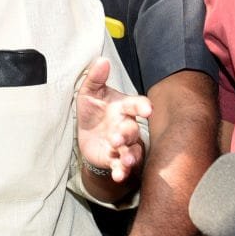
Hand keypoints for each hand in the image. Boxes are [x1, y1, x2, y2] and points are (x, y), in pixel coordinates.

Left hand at [77, 58, 151, 181]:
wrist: (87, 134)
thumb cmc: (93, 110)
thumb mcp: (89, 93)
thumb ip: (95, 78)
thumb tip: (101, 60)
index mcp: (123, 108)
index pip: (137, 105)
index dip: (143, 106)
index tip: (147, 109)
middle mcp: (127, 126)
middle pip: (132, 130)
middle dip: (127, 134)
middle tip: (117, 137)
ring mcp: (123, 145)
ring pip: (132, 150)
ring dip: (129, 155)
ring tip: (125, 160)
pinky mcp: (115, 160)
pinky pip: (121, 167)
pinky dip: (121, 172)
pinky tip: (118, 175)